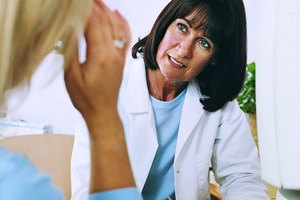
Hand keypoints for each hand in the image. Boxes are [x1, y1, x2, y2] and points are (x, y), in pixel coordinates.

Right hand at [64, 0, 130, 124]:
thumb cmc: (87, 98)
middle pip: (106, 22)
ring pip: (117, 27)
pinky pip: (126, 37)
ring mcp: (120, 57)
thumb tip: (70, 29)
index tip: (78, 4)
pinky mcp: (122, 60)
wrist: (102, 112)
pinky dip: (123, 24)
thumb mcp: (71, 75)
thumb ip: (71, 50)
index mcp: (100, 56)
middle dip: (96, 7)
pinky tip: (118, 15)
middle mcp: (113, 54)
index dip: (86, 10)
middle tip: (88, 0)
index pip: (94, 24)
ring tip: (99, 2)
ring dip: (108, 12)